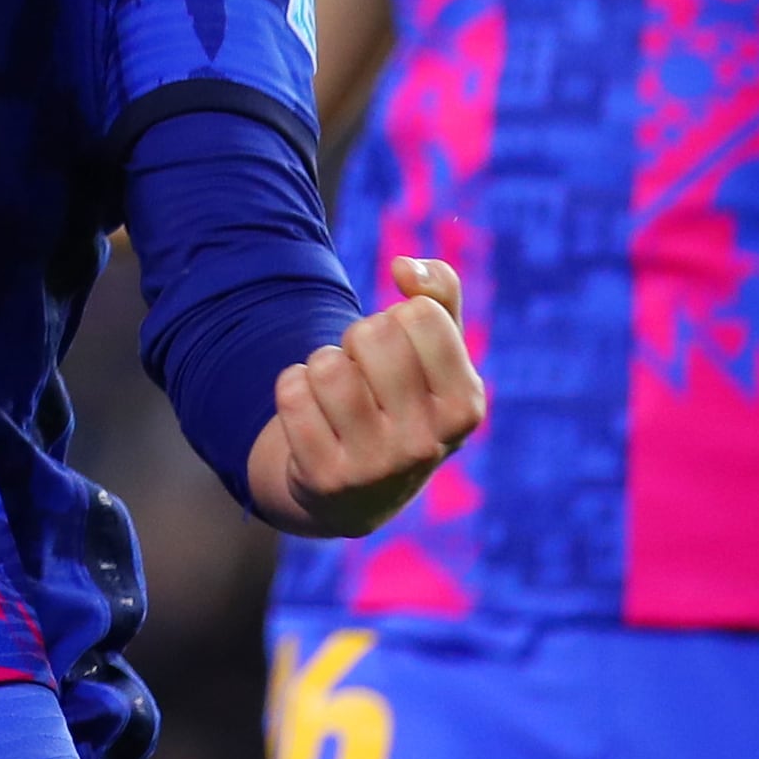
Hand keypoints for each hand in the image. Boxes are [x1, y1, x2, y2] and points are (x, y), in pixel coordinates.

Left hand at [249, 259, 485, 539]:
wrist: (361, 490)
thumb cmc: (403, 399)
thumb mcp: (438, 351)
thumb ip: (438, 292)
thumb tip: (403, 267)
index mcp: (467, 406)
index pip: (421, 314)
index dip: (398, 318)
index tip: (402, 352)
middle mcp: (427, 444)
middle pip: (373, 333)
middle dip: (359, 339)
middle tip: (366, 374)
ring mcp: (376, 467)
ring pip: (327, 364)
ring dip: (323, 365)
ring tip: (338, 394)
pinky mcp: (325, 478)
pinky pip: (291, 391)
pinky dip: (294, 389)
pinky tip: (313, 417)